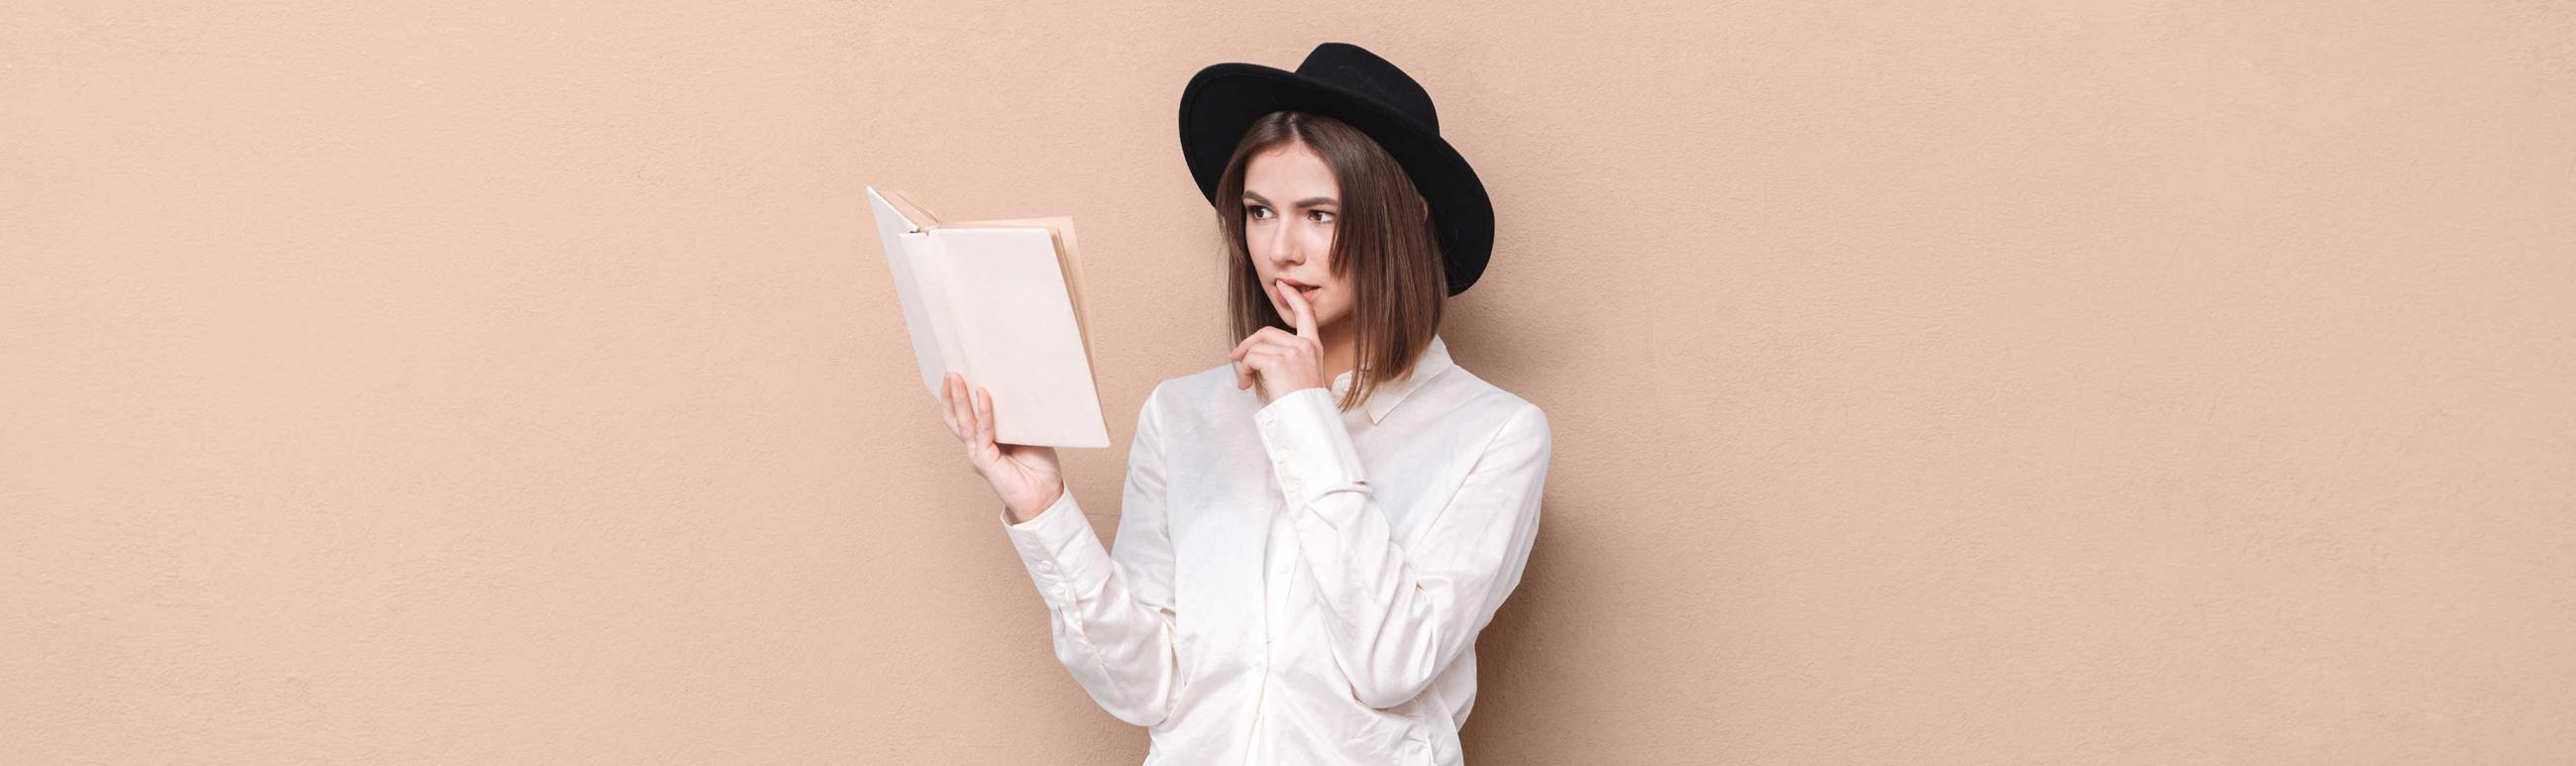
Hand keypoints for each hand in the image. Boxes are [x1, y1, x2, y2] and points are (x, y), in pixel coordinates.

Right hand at [938, 371, 1063, 522]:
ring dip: (959, 399)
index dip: (958, 397)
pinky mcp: (985, 462)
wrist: (1045, 495)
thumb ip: (1018, 417)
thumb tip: (1017, 390)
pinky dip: (984, 413)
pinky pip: (983, 432)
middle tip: (950, 371)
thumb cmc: (1039, 466)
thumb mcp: (1028, 434)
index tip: (957, 374)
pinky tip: (983, 394)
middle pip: (956, 418)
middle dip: (951, 394)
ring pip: (964, 423)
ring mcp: (978, 454)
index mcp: (986, 440)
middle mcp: (978, 446)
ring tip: (956, 378)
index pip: (966, 416)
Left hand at [1231, 277, 1328, 401]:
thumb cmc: (1305, 406)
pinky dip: (1243, 370)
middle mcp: (1305, 346)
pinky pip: (1250, 358)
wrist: (1308, 421)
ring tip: (1244, 380)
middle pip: (1267, 332)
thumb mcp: (1304, 377)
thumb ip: (1290, 361)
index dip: (1294, 298)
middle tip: (1236, 358)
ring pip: (1256, 346)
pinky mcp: (1277, 362)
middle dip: (1248, 344)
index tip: (1283, 286)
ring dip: (1244, 363)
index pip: (1307, 314)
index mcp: (1314, 348)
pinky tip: (1245, 384)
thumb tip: (1262, 358)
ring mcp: (1292, 352)